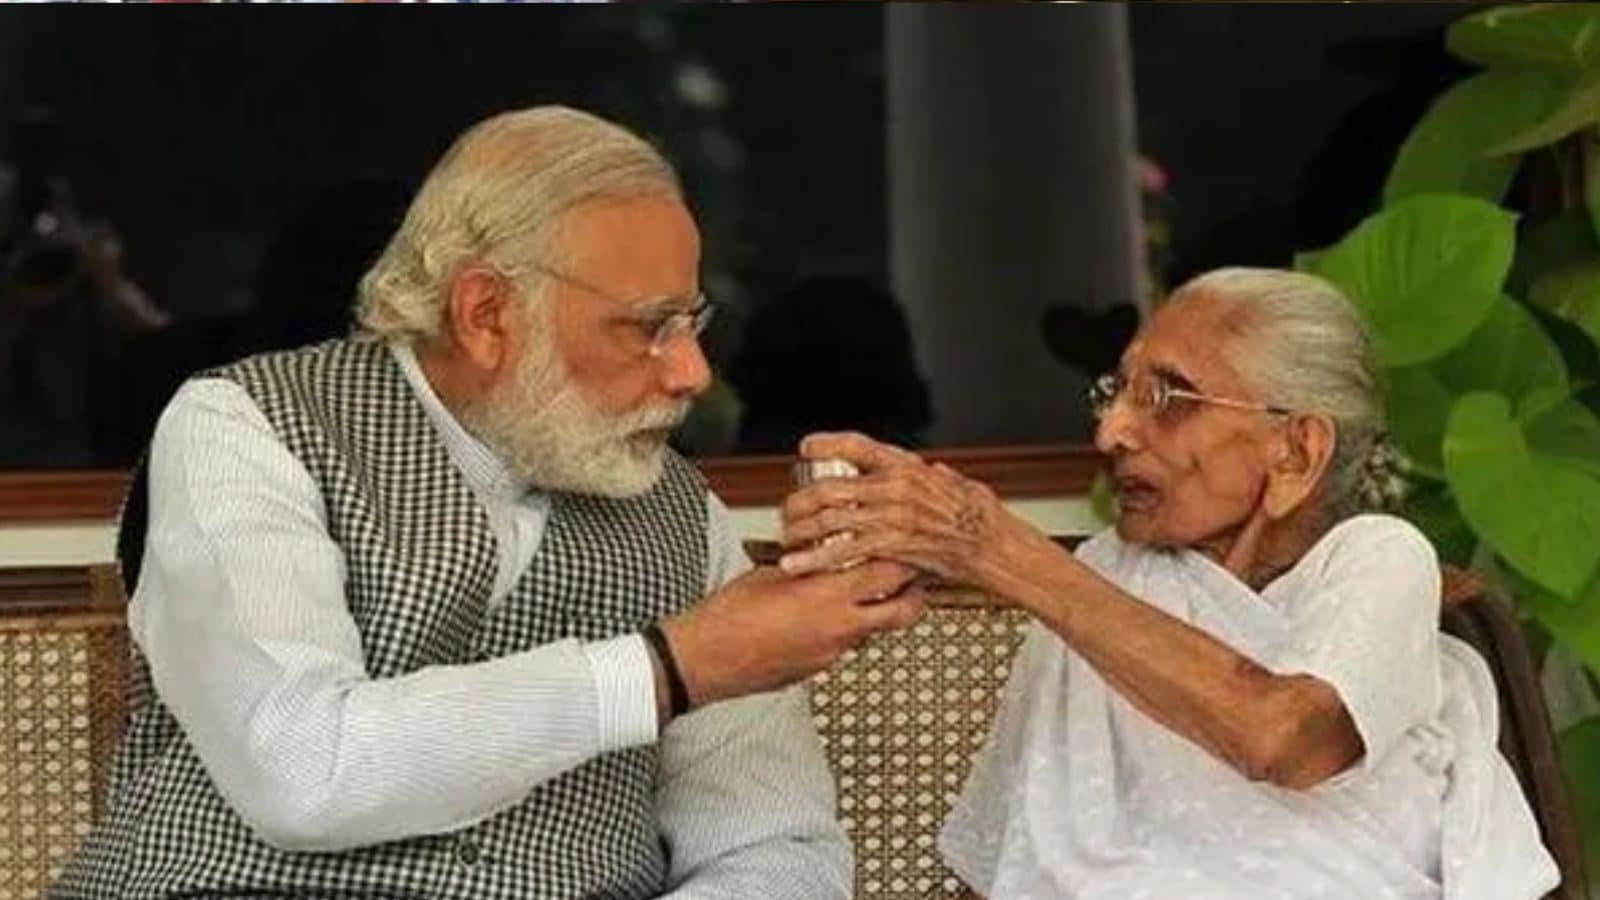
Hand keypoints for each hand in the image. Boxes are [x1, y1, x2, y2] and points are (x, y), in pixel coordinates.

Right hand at [660, 560, 925, 707]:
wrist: (706, 658)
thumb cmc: (728, 614)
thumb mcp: (773, 573)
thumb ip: (809, 565)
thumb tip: (826, 553)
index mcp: (827, 595)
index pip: (889, 574)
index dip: (906, 559)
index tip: (910, 547)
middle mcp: (838, 627)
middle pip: (902, 612)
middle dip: (915, 593)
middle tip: (915, 577)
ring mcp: (832, 652)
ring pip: (876, 630)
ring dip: (880, 612)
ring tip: (870, 592)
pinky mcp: (819, 668)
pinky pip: (847, 646)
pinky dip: (848, 629)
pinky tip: (828, 617)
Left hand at [779, 431, 1058, 603]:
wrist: (993, 543)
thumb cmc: (975, 514)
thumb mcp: (950, 482)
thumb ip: (928, 477)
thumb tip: (922, 470)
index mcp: (906, 466)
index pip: (858, 446)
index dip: (827, 444)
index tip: (806, 448)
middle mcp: (894, 486)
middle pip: (830, 487)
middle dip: (800, 500)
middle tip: (787, 510)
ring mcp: (891, 515)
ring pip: (830, 518)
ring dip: (800, 529)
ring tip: (785, 538)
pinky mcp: (891, 545)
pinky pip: (844, 550)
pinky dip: (815, 557)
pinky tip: (796, 563)